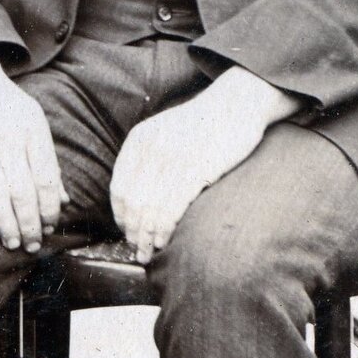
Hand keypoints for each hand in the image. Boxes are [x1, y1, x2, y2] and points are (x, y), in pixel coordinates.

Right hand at [0, 47, 67, 250]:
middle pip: (23, 191)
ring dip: (7, 223)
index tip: (50, 229)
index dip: (49, 210)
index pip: (46, 180)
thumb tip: (64, 200)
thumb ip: (48, 161)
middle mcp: (8, 138)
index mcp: (32, 132)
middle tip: (32, 245)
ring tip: (13, 242)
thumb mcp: (35, 124)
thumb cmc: (7, 106)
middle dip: (30, 224)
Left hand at [108, 68, 297, 260]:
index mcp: (139, 140)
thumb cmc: (205, 124)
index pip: (120, 187)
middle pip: (133, 202)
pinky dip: (164, 229)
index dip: (121, 215)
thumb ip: (149, 158)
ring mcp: (172, 160)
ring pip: (150, 209)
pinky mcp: (196, 169)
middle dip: (133, 232)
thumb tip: (138, 198)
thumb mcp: (165, 133)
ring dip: (146, 237)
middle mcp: (150, 149)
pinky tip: (164, 241)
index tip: (127, 231)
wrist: (237, 104)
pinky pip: (172, 208)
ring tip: (148, 253)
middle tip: (137, 250)